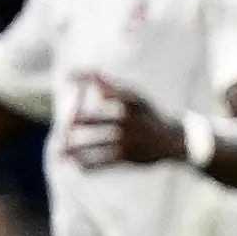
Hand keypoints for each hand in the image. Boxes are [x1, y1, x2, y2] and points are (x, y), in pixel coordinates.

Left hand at [63, 76, 186, 168]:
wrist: (174, 141)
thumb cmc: (147, 115)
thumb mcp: (135, 97)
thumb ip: (107, 84)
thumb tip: (78, 73)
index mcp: (132, 101)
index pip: (104, 90)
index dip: (83, 83)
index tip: (68, 80)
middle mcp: (130, 120)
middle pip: (92, 119)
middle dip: (74, 122)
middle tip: (68, 124)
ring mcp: (128, 140)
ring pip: (92, 143)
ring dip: (73, 147)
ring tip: (62, 150)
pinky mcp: (127, 158)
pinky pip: (100, 162)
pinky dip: (85, 163)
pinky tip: (75, 163)